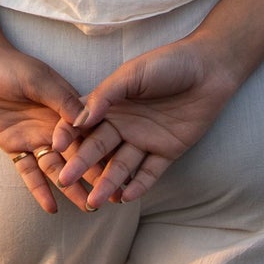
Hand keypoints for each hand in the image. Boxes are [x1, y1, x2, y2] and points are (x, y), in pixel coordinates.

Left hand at [0, 38, 94, 213]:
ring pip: (56, 168)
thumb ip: (60, 99)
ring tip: (88, 208)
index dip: (104, 152)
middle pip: (76, 156)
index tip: (122, 171)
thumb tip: (86, 119)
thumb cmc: (10, 66)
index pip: (88, 133)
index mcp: (66, 107)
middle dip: (93, 176)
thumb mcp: (37, 79)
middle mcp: (54, 126)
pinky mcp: (16, 147)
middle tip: (110, 198)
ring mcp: (35, 138)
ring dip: (71, 188)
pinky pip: (29, 172)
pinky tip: (51, 208)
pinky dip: (39, 190)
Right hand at [49, 36, 239, 206]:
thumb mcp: (133, 74)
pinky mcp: (167, 151)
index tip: (54, 147)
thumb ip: (107, 95)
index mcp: (111, 104)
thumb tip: (79, 119)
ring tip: (95, 201)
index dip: (68, 136)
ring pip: (122, 166)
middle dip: (82, 165)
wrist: (210, 68)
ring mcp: (145, 140)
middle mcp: (124, 125)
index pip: (84, 124)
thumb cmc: (169, 62)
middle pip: (99, 149)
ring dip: (108, 183)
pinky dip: (139, 185)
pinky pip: (150, 173)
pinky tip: (126, 197)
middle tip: (66, 181)